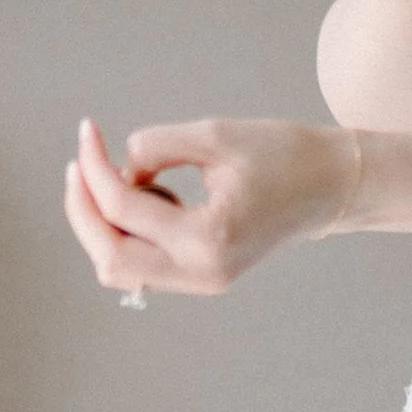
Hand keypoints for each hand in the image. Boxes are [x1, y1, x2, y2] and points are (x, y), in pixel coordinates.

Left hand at [63, 112, 354, 299]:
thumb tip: (117, 169)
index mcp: (208, 238)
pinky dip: (126, 233)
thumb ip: (154, 147)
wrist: (332, 186)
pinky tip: (152, 196)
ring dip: (102, 224)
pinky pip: (141, 266)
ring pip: (119, 268)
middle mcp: (202, 272)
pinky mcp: (202, 277)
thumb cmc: (283, 154)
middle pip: (109, 257)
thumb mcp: (214, 135)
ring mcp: (202, 281)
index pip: (124, 209)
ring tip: (123, 177)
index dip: (95, 166)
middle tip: (79, 162)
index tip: (89, 131)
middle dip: (84, 208)